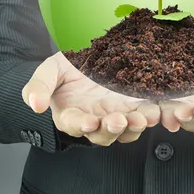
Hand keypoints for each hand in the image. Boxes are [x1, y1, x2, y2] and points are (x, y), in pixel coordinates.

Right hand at [22, 52, 159, 145]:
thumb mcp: (49, 71)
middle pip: (104, 134)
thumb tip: (35, 104)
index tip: (89, 122)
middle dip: (112, 129)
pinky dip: (153, 116)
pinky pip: (146, 116)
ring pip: (127, 131)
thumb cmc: (65, 70)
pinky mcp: (135, 106)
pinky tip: (159, 111)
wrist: (87, 60)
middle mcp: (96, 120)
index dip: (82, 125)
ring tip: (143, 117)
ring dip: (135, 126)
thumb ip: (39, 86)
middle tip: (119, 120)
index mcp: (72, 115)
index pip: (75, 124)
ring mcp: (117, 115)